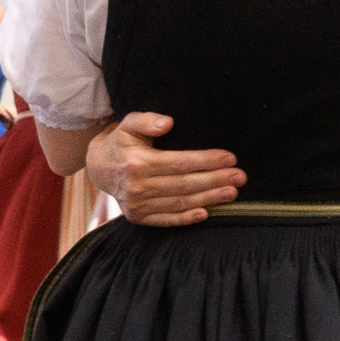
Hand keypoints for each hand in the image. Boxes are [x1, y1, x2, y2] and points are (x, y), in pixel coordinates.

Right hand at [84, 109, 242, 223]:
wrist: (98, 167)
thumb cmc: (121, 142)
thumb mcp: (129, 124)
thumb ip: (147, 120)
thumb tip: (168, 123)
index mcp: (138, 163)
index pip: (181, 163)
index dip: (208, 161)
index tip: (231, 158)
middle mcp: (137, 186)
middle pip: (185, 185)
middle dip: (216, 180)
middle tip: (241, 177)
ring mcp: (137, 205)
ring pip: (180, 202)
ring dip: (209, 199)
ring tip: (232, 193)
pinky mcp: (137, 216)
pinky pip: (166, 220)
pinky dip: (187, 218)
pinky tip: (206, 213)